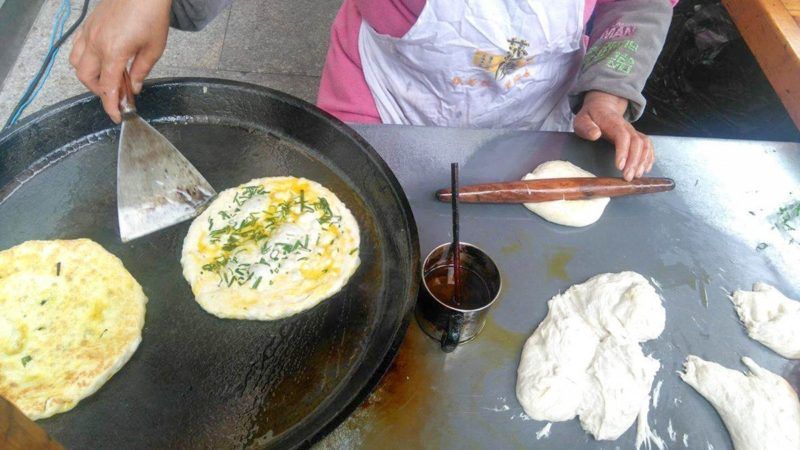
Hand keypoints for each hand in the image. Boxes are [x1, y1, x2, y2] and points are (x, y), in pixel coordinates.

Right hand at [69, 0, 171, 122]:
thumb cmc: (151, 15)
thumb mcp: (153, 49)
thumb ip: (141, 71)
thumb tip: (133, 88)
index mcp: (113, 52)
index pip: (107, 87)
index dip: (111, 106)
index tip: (116, 117)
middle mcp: (96, 44)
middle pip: (86, 78)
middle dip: (99, 91)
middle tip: (116, 95)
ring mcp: (89, 33)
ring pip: (76, 63)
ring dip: (89, 77)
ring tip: (108, 79)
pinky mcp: (88, 25)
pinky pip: (77, 48)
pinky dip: (84, 60)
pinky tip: (100, 61)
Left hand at [573, 91, 653, 180]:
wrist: (602, 107)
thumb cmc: (591, 117)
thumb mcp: (582, 120)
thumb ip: (586, 127)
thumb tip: (595, 134)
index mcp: (612, 122)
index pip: (622, 136)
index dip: (623, 151)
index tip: (619, 166)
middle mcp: (626, 127)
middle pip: (636, 142)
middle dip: (634, 161)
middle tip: (628, 177)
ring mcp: (633, 131)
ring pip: (644, 144)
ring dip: (643, 161)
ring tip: (637, 175)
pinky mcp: (636, 136)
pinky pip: (647, 146)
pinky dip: (649, 157)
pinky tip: (645, 168)